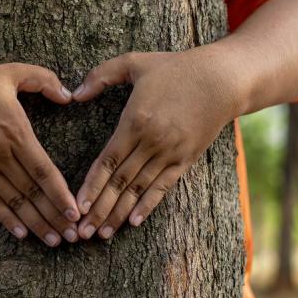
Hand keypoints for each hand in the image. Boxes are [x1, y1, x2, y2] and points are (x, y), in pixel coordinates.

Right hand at [0, 63, 80, 245]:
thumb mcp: (9, 72)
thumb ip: (43, 79)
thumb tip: (69, 96)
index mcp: (14, 132)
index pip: (43, 170)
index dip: (61, 194)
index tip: (76, 212)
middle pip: (33, 193)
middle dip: (55, 216)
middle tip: (74, 236)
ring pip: (15, 202)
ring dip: (36, 224)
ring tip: (55, 240)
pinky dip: (7, 220)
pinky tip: (23, 234)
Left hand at [72, 47, 245, 238]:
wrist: (222, 79)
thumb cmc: (175, 68)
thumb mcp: (134, 62)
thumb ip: (101, 75)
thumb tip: (74, 93)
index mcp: (135, 121)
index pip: (107, 160)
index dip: (91, 185)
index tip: (76, 206)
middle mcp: (152, 142)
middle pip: (120, 182)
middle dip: (99, 209)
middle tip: (82, 232)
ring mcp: (170, 153)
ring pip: (139, 189)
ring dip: (119, 213)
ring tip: (102, 235)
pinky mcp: (186, 159)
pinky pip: (163, 187)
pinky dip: (148, 206)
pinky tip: (133, 222)